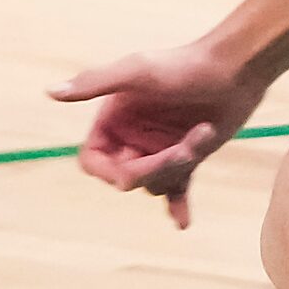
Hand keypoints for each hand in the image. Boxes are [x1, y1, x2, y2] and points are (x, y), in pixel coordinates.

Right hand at [50, 43, 270, 228]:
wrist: (237, 66)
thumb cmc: (186, 65)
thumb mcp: (137, 71)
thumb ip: (95, 83)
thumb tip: (51, 92)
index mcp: (114, 118)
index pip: (93, 161)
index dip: (109, 171)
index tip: (131, 170)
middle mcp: (133, 136)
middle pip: (127, 176)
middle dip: (157, 166)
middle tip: (188, 145)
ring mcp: (160, 148)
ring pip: (155, 184)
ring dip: (180, 167)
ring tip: (203, 132)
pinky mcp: (188, 156)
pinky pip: (176, 190)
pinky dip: (178, 206)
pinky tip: (182, 223)